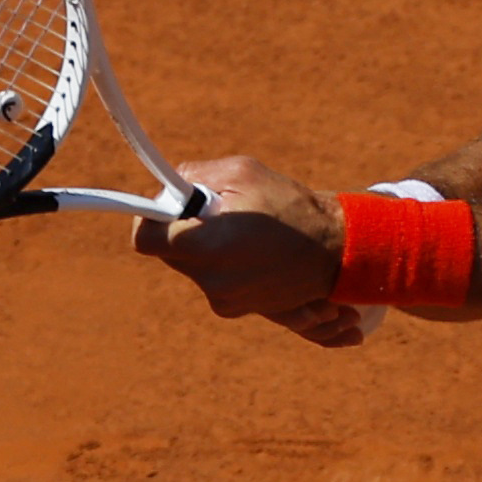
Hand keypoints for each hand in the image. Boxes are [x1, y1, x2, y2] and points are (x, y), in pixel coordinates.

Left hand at [128, 155, 361, 338]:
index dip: (152, 219)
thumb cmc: (290, 207)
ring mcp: (222, 300)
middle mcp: (208, 281)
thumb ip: (192, 175)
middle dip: (185, 229)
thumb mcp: (241, 173)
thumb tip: (166, 188)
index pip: (145, 239)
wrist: (336, 252)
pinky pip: (212, 278)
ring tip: (245, 232)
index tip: (170, 206)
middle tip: (219, 213)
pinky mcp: (234, 309)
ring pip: (192, 265)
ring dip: (207, 246)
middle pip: (169, 252)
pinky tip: (254, 251)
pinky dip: (224, 263)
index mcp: (204, 246)